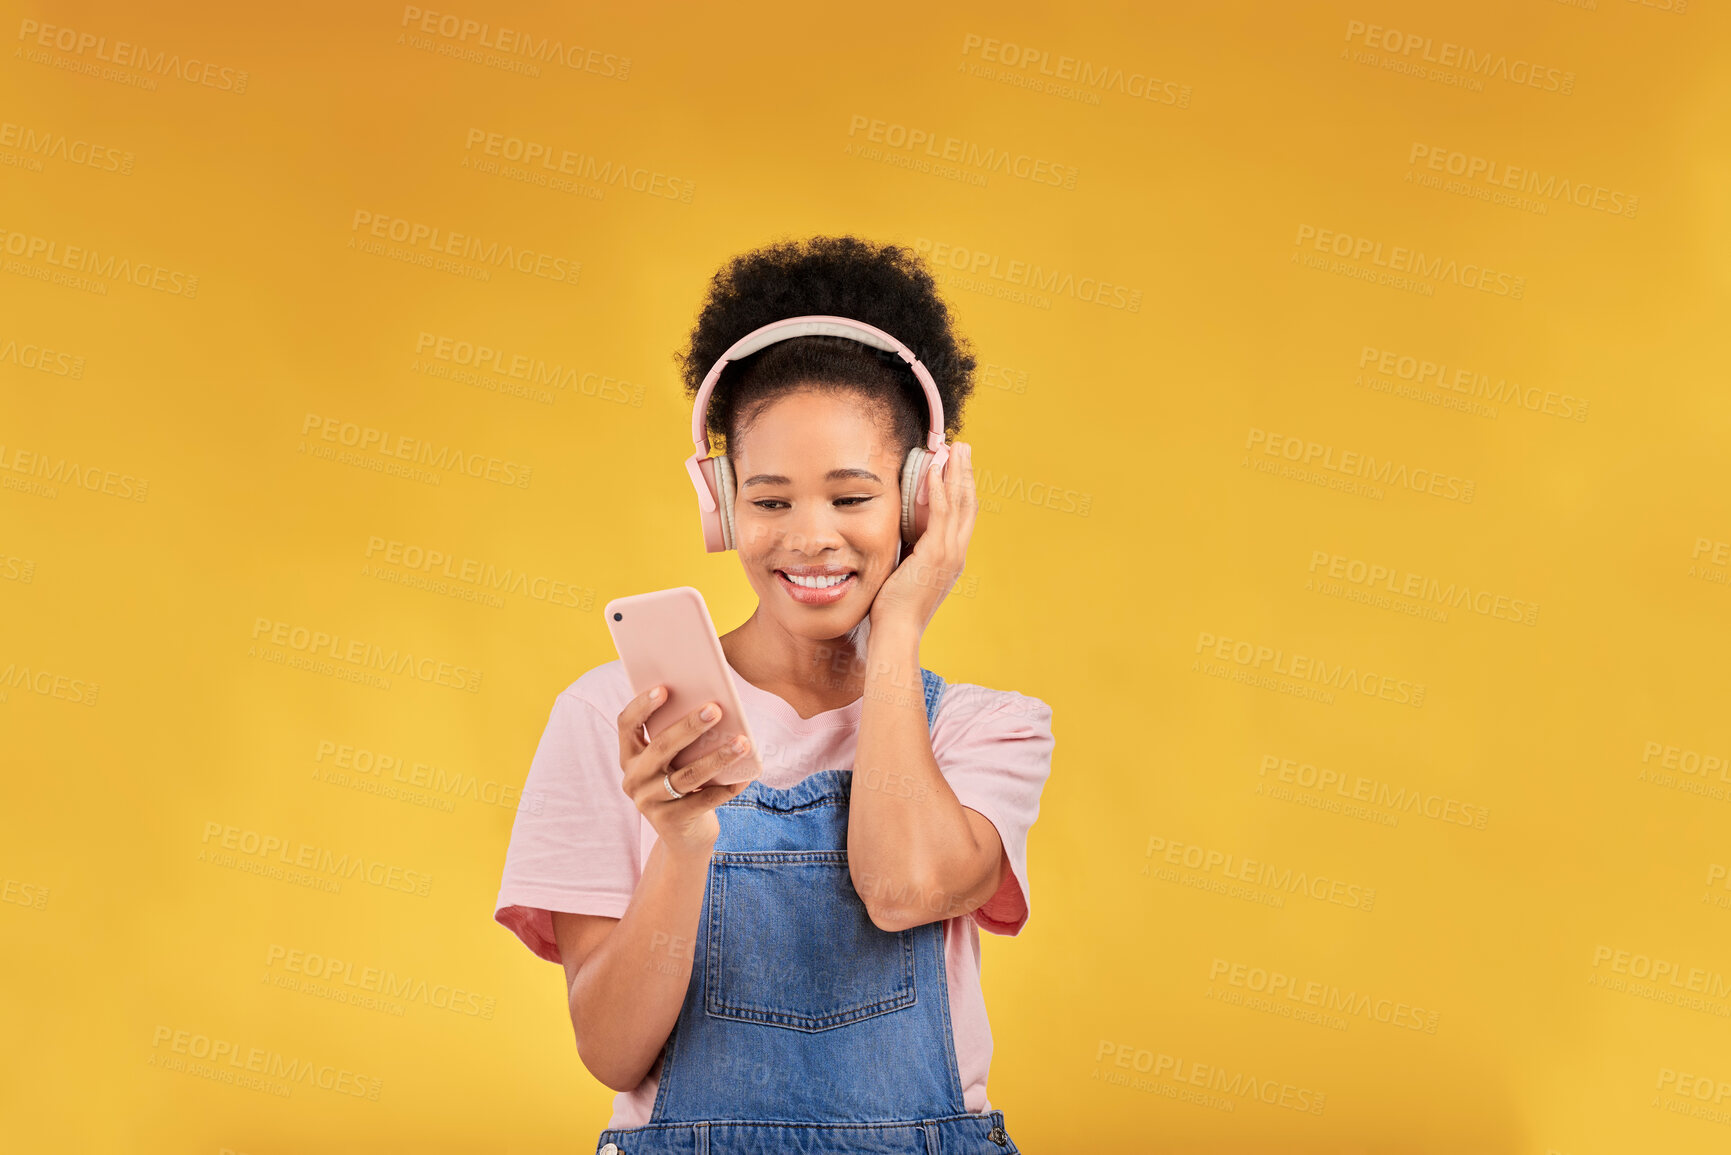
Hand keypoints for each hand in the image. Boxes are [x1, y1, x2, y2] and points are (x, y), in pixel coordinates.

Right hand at [616, 686, 753, 856]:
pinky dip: (728, 787)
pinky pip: (704, 801)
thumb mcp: (674, 761)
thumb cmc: (683, 783)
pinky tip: (747, 776)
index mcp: (630, 756)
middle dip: (690, 726)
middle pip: (661, 747)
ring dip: (717, 757)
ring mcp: (650, 802)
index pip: (626, 724)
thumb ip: (681, 738)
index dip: (642, 705)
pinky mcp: (671, 822)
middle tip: (716, 709)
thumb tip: (713, 706)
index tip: (664, 688)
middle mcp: (633, 779)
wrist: (684, 836)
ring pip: (687, 776)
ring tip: (742, 742)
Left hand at [868, 441, 975, 638]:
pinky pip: (940, 513)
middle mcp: (956, 553)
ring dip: (957, 472)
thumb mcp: (907, 573)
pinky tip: (935, 470)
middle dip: (965, 473)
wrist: (897, 631)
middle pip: (968, 504)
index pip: (962, 516)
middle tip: (964, 447)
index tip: (957, 465)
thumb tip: (902, 536)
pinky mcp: (936, 554)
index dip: (962, 488)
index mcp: (952, 559)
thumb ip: (910, 552)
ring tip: (955, 449)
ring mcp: (949, 554)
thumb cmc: (894, 608)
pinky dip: (939, 489)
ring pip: (959, 503)